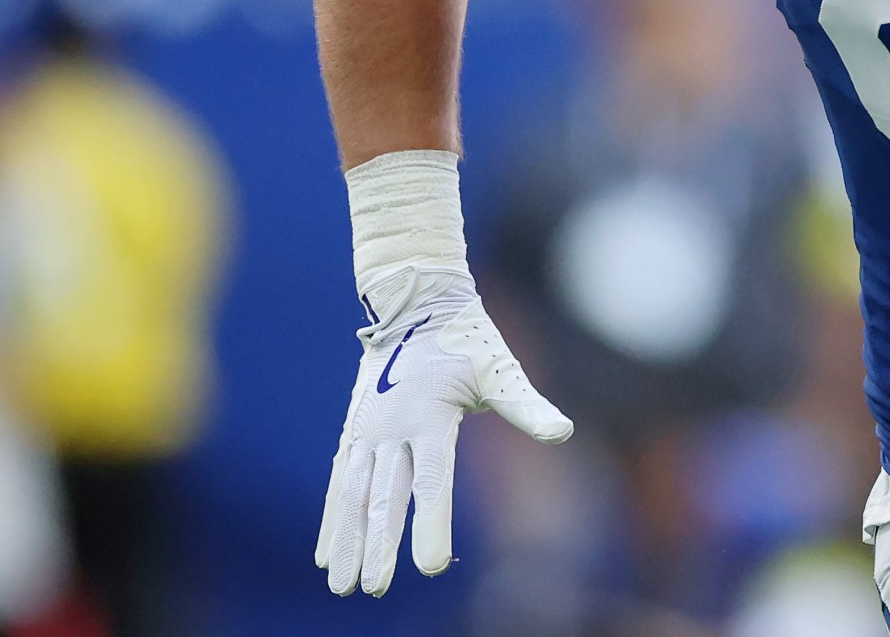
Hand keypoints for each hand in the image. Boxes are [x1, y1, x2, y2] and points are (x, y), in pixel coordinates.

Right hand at [315, 264, 571, 595]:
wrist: (414, 303)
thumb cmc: (467, 340)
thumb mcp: (500, 369)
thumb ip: (527, 406)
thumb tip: (563, 432)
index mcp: (429, 416)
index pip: (431, 481)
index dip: (429, 524)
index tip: (429, 565)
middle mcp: (392, 427)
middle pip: (386, 496)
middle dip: (379, 545)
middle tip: (377, 586)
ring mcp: (367, 430)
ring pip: (353, 494)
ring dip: (347, 540)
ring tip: (342, 584)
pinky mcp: (354, 431)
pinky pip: (340, 481)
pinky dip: (332, 518)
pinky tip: (326, 553)